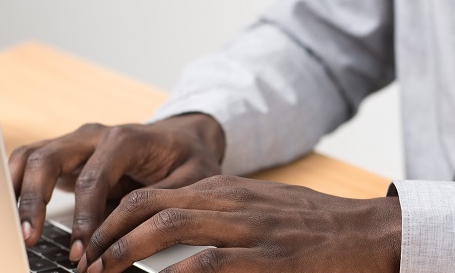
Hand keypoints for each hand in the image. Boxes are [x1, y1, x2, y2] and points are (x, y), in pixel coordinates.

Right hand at [9, 113, 225, 261]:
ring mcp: (73, 142)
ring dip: (16, 192)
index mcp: (125, 139)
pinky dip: (13, 186)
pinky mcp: (63, 155)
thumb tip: (136, 233)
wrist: (182, 139)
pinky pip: (28, 164)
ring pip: (30, 157)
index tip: (81, 250)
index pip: (93, 178)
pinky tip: (7, 214)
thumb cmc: (188, 160)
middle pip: (48, 159)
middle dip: (35, 200)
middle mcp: (92, 135)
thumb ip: (162, 202)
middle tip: (29, 238)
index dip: (84, 217)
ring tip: (13, 229)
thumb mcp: (191, 179)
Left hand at [77, 175, 400, 272]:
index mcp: (224, 191)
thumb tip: (177, 237)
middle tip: (84, 264)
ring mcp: (248, 229)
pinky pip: (208, 264)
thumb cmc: (315, 228)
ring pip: (169, 226)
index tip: (90, 244)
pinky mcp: (268, 258)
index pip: (151, 194)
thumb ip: (220, 218)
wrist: (371, 233)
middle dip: (106, 234)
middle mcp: (229, 202)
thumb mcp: (261, 211)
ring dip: (125, 252)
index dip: (112, 217)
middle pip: (148, 205)